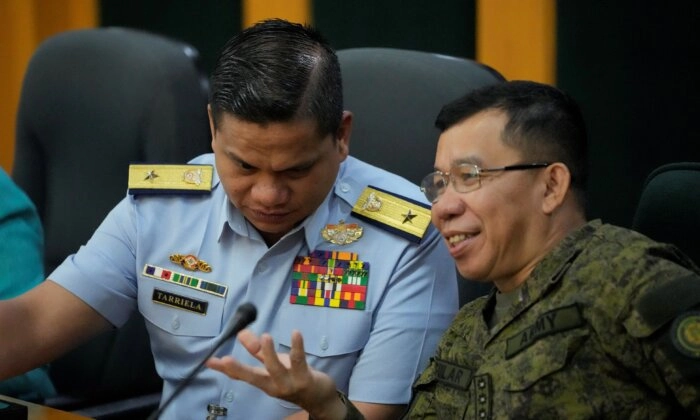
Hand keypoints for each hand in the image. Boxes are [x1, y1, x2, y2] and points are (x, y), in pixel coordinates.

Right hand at [206, 329, 345, 419]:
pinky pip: (300, 361)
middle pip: (253, 377)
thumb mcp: (274, 363)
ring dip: (269, 353)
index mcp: (264, 382)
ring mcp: (289, 384)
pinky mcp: (305, 378)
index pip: (240, 375)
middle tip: (225, 359)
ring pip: (276, 369)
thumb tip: (242, 333)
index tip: (209, 361)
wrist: (320, 398)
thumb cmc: (294, 377)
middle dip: (239, 369)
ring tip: (265, 336)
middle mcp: (273, 385)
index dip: (224, 369)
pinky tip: (295, 333)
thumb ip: (258, 350)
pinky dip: (297, 347)